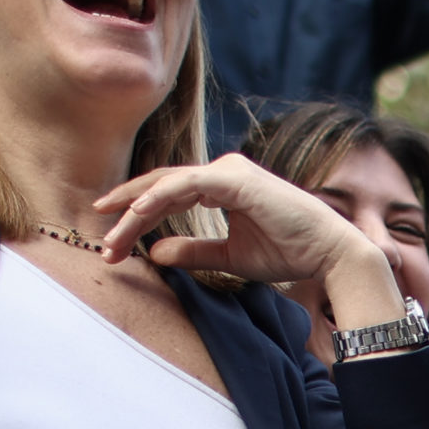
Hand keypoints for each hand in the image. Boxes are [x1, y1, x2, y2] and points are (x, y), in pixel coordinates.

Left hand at [95, 155, 394, 310]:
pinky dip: (158, 198)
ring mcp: (229, 172)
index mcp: (221, 186)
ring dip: (135, 210)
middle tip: (100, 235)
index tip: (111, 238)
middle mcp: (222, 172)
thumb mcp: (229, 256)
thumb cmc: (288, 252)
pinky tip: (136, 215)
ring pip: (167, 184)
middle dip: (125, 210)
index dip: (136, 214)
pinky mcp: (235, 179)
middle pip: (160, 185)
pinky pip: (186, 184)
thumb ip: (192, 251)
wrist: (328, 253)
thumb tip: (153, 252)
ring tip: (111, 235)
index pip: (167, 194)